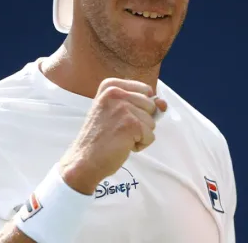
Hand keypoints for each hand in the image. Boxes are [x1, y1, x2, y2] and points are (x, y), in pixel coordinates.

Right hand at [59, 78, 167, 193]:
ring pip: (152, 122)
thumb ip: (142, 103)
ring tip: (119, 137)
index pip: (146, 90)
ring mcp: (123, 108)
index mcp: (110, 85)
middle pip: (151, 105)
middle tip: (118, 129)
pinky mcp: (131, 124)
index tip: (120, 117)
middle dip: (141, 121)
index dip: (140, 108)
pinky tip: (122, 145)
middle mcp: (116, 92)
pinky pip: (150, 136)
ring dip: (140, 134)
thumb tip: (163, 103)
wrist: (84, 161)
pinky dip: (140, 145)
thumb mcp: (118, 110)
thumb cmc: (101, 137)